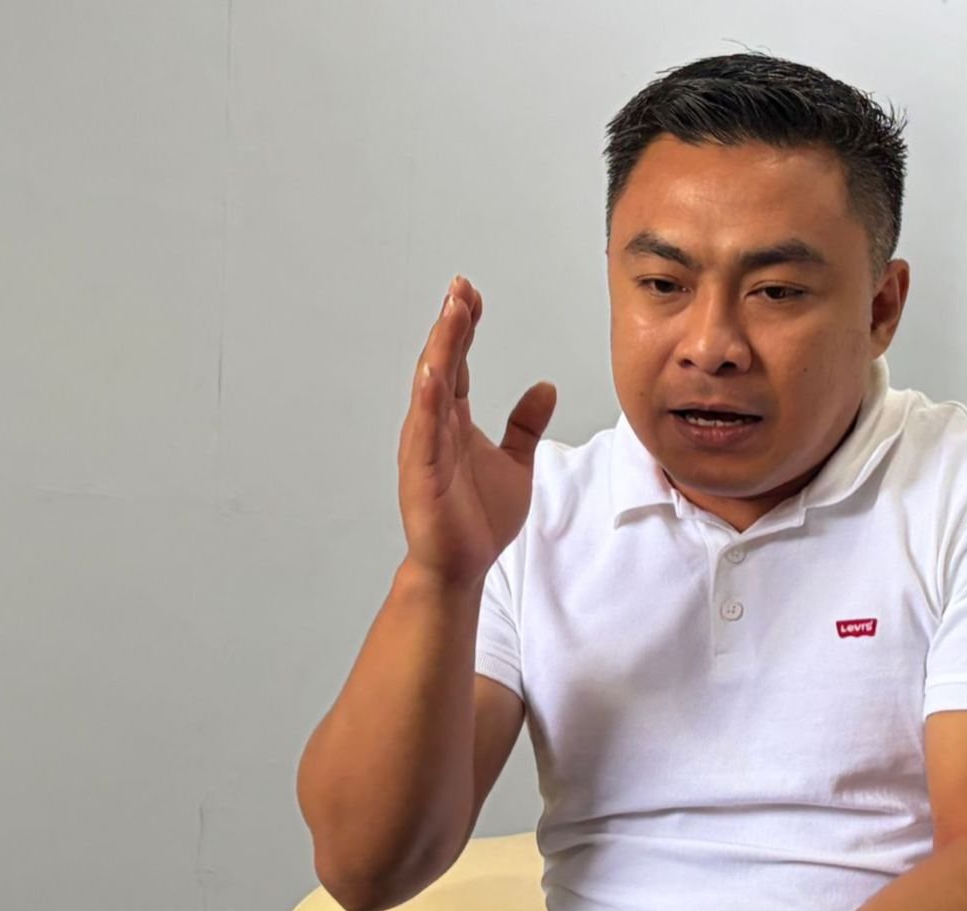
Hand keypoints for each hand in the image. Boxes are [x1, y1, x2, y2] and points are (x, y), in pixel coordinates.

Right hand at [397, 275, 556, 589]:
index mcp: (454, 421)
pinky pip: (424, 431)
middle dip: (451, 326)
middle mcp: (435, 427)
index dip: (464, 329)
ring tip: (451, 315)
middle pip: (442, 364)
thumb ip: (525, 425)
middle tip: (460, 289)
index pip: (459, 363)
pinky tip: (434, 372)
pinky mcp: (421, 473)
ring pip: (431, 388)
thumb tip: (545, 388)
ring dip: (440, 351)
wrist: (461, 566)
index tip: (472, 294)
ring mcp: (425, 448)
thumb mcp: (517, 463)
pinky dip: (428, 401)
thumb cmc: (479, 520)